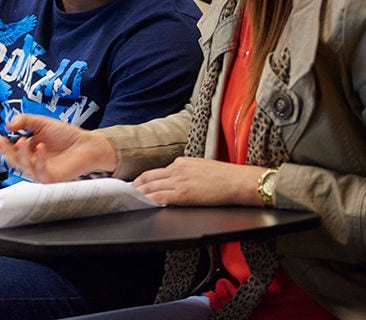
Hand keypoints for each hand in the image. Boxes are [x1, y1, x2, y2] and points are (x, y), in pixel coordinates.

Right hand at [0, 114, 116, 182]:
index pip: (7, 147)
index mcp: (27, 147)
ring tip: (23, 141)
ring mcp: (39, 169)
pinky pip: (38, 171)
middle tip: (0, 140)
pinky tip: (40, 148)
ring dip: (20, 153)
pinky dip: (37, 159)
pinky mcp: (49, 177)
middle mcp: (31, 160)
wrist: (87, 144)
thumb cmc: (66, 135)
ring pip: (22, 166)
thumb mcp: (41, 122)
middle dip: (3, 149)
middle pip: (11, 158)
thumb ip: (24, 121)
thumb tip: (8, 125)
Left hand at [133, 157, 265, 206]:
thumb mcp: (202, 167)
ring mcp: (179, 181)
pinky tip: (144, 205)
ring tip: (130, 200)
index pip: (157, 171)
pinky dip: (150, 201)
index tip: (136, 184)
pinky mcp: (184, 193)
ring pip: (151, 188)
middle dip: (136, 186)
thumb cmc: (226, 176)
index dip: (144, 179)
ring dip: (139, 194)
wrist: (239, 181)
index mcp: (181, 162)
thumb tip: (180, 179)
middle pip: (148, 177)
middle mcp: (177, 169)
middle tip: (126, 193)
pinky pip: (161, 197)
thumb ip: (188, 171)